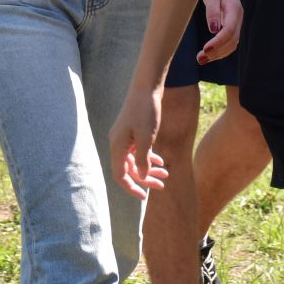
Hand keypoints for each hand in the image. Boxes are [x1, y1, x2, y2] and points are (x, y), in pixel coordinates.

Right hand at [107, 85, 170, 200]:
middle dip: (145, 179)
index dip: (131, 188)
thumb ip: (142, 160)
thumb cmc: (146, 111)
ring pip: (134, 160)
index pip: (119, 175)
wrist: (146, 87)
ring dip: (149, 168)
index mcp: (117, 146)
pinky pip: (137, 151)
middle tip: (162, 185)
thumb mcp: (147, 138)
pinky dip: (148, 157)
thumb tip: (142, 176)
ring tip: (166, 174)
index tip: (144, 197)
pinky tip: (160, 160)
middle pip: (128, 169)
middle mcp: (117, 143)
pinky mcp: (131, 131)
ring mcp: (124, 137)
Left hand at [196, 0, 242, 64]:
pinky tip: (208, 54)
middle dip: (217, 52)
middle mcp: (238, 19)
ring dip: (218, 54)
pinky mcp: (232, 26)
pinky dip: (220, 50)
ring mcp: (236, 23)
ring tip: (201, 59)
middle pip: (232, 41)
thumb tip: (213, 30)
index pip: (229, 30)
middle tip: (200, 59)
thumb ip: (212, 11)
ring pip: (232, 44)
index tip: (205, 49)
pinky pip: (229, 42)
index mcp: (234, 10)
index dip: (218, 42)